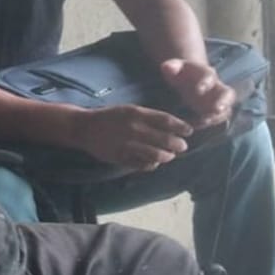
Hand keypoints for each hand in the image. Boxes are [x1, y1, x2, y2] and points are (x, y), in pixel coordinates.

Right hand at [71, 104, 193, 172]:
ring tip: (169, 156)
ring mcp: (128, 145)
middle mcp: (134, 129)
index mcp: (136, 114)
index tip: (190, 131)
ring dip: (167, 156)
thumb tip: (171, 125)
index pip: (166, 120)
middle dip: (178, 144)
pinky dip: (152, 165)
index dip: (181, 127)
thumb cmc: (110, 117)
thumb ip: (148, 117)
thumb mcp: (129, 110)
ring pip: (156, 155)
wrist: (85, 127)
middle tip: (182, 146)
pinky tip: (153, 162)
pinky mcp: (121, 158)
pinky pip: (142, 165)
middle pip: (164, 139)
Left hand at [160, 58, 234, 127]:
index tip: (199, 90)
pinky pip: (220, 117)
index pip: (209, 76)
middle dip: (223, 101)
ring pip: (226, 108)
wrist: (190, 79)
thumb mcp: (175, 69)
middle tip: (216, 109)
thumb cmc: (182, 74)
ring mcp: (219, 100)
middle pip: (227, 93)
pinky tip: (199, 125)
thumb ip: (171, 67)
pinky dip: (212, 122)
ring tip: (206, 120)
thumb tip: (165, 66)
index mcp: (206, 73)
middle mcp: (217, 87)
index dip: (205, 82)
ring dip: (218, 115)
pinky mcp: (217, 111)